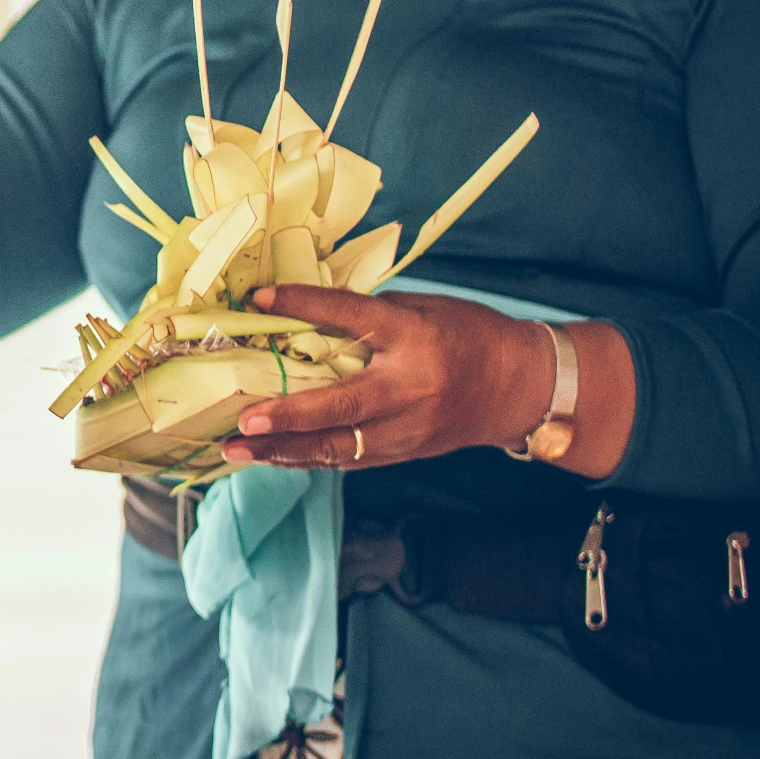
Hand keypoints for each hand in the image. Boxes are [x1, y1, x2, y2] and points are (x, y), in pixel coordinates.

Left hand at [220, 284, 628, 477]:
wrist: (522, 387)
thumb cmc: (470, 336)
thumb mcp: (423, 309)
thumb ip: (369, 316)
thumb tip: (306, 315)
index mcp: (414, 339)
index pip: (351, 318)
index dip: (304, 304)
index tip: (260, 299)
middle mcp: (409, 390)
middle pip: (341, 406)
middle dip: (290, 417)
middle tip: (246, 419)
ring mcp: (406, 429)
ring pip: (337, 447)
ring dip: (283, 451)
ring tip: (236, 449)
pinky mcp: (402, 453)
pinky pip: (347, 459)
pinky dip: (306, 458)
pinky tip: (270, 456)